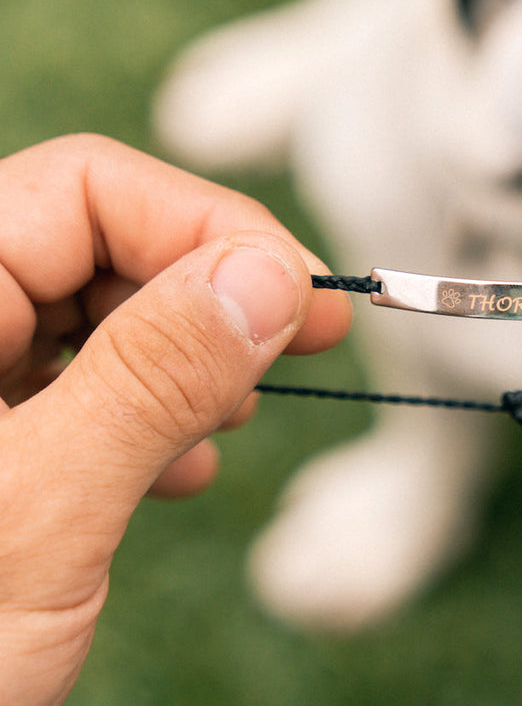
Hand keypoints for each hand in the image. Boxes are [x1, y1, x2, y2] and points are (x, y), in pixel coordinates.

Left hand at [0, 135, 350, 705]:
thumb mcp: (33, 515)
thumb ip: (151, 380)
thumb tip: (271, 274)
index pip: (89, 189)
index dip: (211, 227)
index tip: (304, 299)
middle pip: (100, 241)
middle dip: (209, 292)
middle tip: (297, 346)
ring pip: (100, 311)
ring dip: (186, 355)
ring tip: (227, 421)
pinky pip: (82, 381)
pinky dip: (148, 410)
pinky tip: (174, 468)